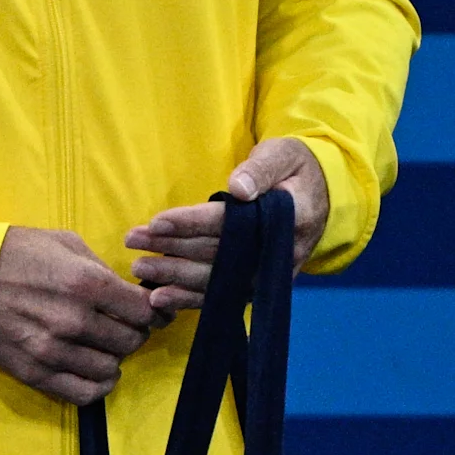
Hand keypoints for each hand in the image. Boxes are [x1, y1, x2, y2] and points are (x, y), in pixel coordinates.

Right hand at [0, 226, 174, 404]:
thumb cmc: (13, 253)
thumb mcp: (63, 243)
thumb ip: (102, 269)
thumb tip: (131, 292)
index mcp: (86, 283)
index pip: (145, 311)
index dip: (153, 311)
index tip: (147, 310)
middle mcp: (75, 320)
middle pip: (132, 340)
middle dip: (132, 332)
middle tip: (119, 324)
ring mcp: (54, 351)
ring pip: (111, 368)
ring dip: (112, 357)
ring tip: (99, 344)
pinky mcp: (36, 373)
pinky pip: (85, 393)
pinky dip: (97, 384)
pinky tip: (93, 369)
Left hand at [124, 137, 329, 302]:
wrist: (321, 196)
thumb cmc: (295, 169)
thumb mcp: (283, 155)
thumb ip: (260, 170)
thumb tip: (237, 188)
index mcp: (291, 217)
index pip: (232, 223)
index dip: (193, 223)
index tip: (157, 221)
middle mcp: (280, 252)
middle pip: (218, 253)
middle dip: (171, 248)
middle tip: (132, 242)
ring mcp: (269, 273)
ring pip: (217, 280)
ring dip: (174, 276)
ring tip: (139, 269)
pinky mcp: (259, 283)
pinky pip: (223, 295)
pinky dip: (190, 298)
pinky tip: (160, 299)